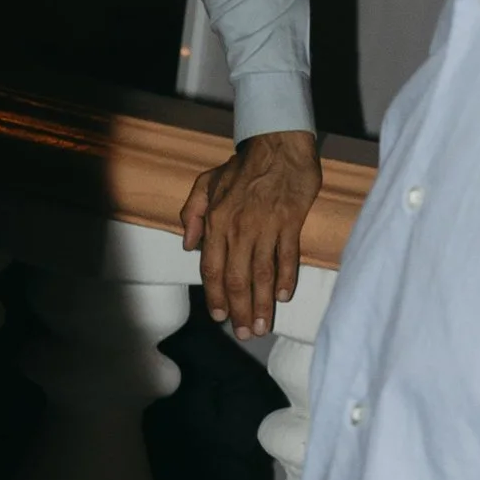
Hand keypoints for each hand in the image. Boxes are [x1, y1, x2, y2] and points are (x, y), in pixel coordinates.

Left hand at [182, 127, 319, 338]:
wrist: (278, 145)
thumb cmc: (242, 166)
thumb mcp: (206, 183)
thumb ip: (193, 213)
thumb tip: (188, 245)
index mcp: (217, 222)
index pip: (212, 268)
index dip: (214, 296)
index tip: (220, 317)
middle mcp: (239, 228)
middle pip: (236, 278)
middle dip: (240, 310)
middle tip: (246, 334)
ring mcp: (266, 226)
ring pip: (262, 273)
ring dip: (263, 303)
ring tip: (264, 326)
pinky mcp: (290, 222)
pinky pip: (287, 257)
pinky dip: (286, 278)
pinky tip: (284, 297)